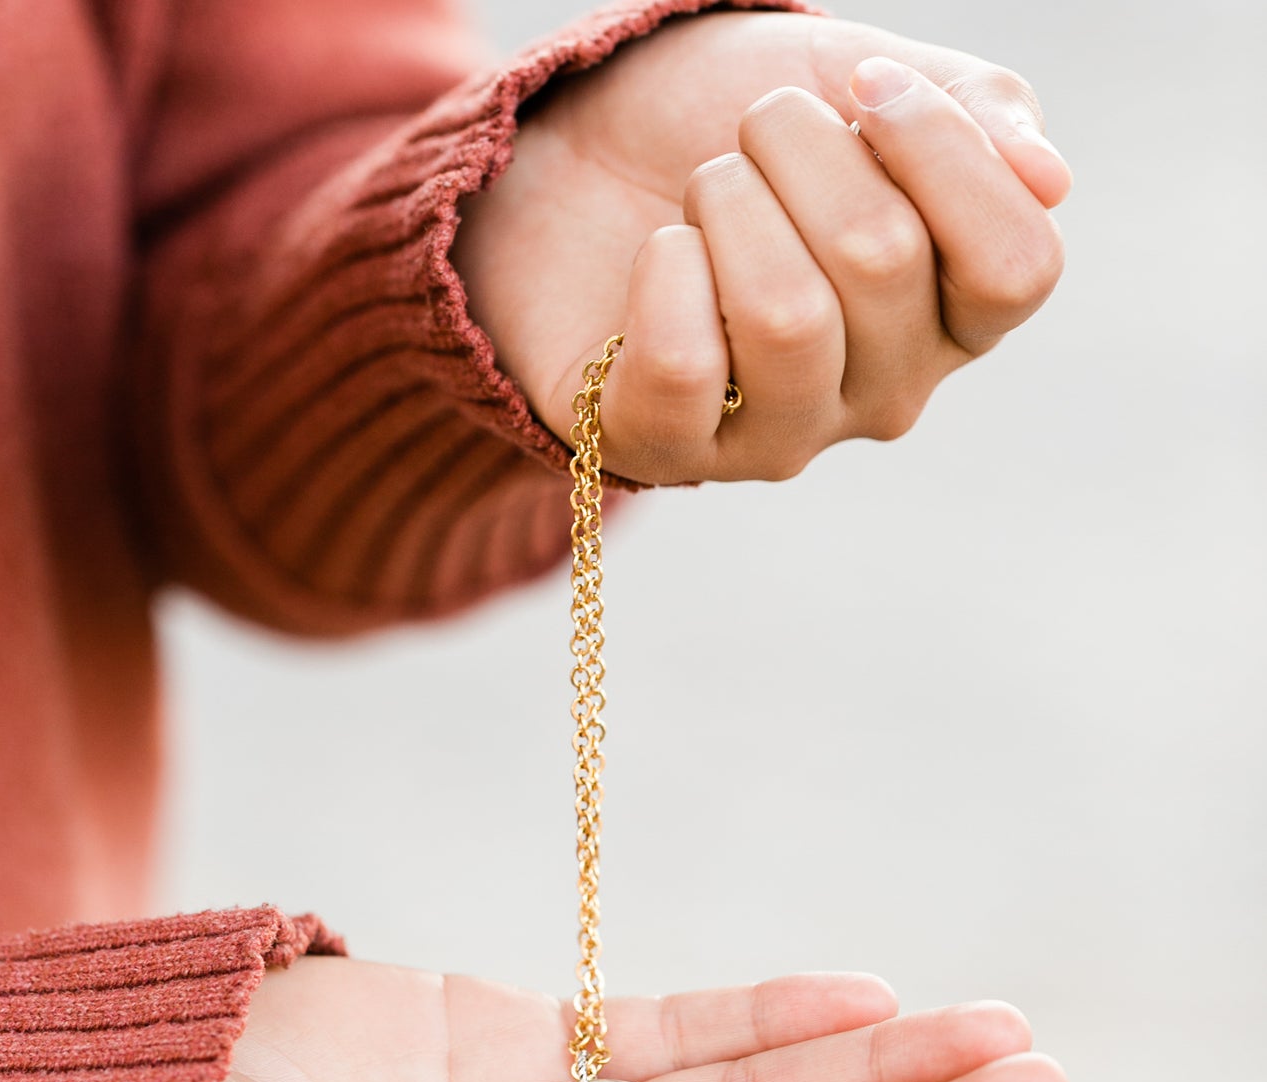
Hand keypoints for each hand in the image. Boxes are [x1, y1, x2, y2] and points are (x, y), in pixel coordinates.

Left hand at [452, 10, 1070, 483]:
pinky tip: (656, 258)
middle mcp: (879, 393)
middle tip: (751, 136)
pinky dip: (660, 270)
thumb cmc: (730, 129)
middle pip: (883, 262)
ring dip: (727, 203)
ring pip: (785, 315)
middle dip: (800, 150)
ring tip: (703, 193)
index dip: (944, 153)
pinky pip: (682, 361)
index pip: (1017, 270)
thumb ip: (969, 115)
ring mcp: (777, 436)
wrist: (581, 157)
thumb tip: (1049, 181)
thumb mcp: (854, 83)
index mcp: (950, 313)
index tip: (863, 86)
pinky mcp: (668, 450)